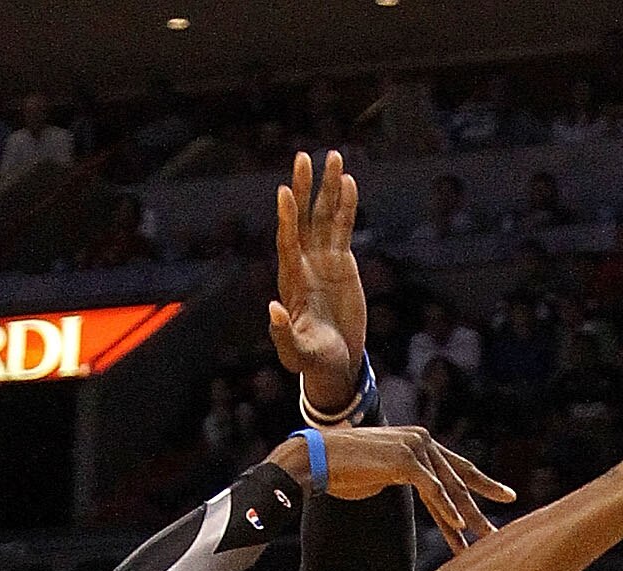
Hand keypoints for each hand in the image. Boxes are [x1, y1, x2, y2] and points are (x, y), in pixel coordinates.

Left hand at [268, 148, 367, 416]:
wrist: (337, 363)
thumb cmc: (314, 362)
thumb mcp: (296, 354)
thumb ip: (283, 335)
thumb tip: (273, 308)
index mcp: (292, 283)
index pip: (287, 243)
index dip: (286, 218)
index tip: (284, 191)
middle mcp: (304, 264)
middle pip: (302, 219)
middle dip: (303, 189)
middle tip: (303, 158)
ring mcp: (323, 261)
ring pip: (324, 216)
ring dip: (328, 188)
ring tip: (334, 156)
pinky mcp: (342, 262)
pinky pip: (343, 227)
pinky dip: (346, 206)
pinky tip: (349, 182)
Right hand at [289, 423, 513, 554]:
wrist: (320, 457)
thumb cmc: (345, 470)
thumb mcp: (383, 474)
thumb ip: (403, 478)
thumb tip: (414, 492)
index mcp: (421, 444)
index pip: (457, 470)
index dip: (482, 485)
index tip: (505, 497)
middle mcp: (423, 441)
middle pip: (459, 479)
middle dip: (480, 507)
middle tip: (498, 531)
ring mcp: (415, 447)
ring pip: (449, 487)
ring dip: (466, 516)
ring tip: (483, 537)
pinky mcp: (404, 460)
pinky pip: (431, 489)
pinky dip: (445, 508)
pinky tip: (459, 526)